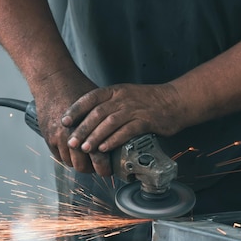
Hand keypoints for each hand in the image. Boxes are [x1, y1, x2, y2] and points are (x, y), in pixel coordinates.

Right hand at [32, 67, 111, 175]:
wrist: (53, 80)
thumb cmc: (77, 88)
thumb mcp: (98, 105)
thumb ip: (106, 123)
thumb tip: (120, 138)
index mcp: (88, 128)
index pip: (98, 158)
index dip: (105, 168)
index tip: (109, 170)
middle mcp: (71, 135)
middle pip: (82, 166)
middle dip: (92, 168)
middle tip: (99, 167)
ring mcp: (58, 137)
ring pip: (70, 163)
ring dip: (79, 163)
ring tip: (87, 160)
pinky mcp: (48, 137)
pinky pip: (58, 156)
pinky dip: (67, 157)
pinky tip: (74, 152)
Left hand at [61, 83, 185, 152]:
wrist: (176, 101)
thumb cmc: (149, 102)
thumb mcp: (126, 96)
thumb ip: (109, 106)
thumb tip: (88, 122)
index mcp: (115, 91)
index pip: (90, 98)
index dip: (75, 110)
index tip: (64, 121)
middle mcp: (123, 98)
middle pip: (97, 113)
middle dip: (82, 129)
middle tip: (71, 142)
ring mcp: (135, 109)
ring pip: (109, 123)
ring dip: (95, 137)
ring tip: (85, 148)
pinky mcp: (146, 121)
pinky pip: (126, 131)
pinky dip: (113, 140)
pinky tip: (104, 148)